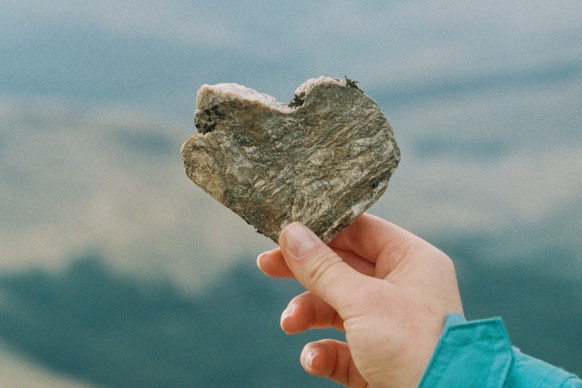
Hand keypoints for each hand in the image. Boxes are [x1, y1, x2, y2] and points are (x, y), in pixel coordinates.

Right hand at [257, 214, 463, 387]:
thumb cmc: (412, 347)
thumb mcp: (363, 300)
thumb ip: (323, 267)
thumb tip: (290, 232)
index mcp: (411, 261)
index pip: (361, 230)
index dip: (322, 229)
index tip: (285, 231)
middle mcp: (401, 288)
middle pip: (342, 268)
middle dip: (304, 272)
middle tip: (266, 265)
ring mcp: (388, 325)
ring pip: (336, 307)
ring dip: (308, 313)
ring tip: (290, 324)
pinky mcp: (376, 358)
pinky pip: (341, 347)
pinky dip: (322, 352)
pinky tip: (314, 359)